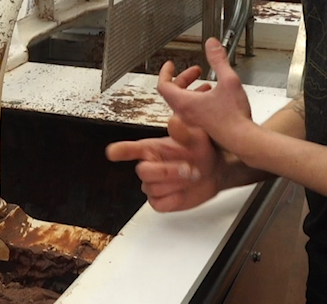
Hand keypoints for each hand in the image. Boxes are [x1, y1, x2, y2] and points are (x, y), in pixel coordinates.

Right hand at [105, 115, 223, 211]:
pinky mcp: (160, 201)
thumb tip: (174, 121)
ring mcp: (153, 185)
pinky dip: (173, 200)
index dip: (120, 151)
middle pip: (143, 172)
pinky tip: (183, 192)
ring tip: (192, 176)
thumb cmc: (201, 150)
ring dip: (176, 184)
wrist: (215, 171)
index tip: (111, 152)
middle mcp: (149, 165)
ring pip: (154, 189)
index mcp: (151, 148)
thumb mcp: (197, 137)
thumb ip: (184, 131)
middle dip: (167, 171)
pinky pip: (159, 204)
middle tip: (189, 168)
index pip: (130, 149)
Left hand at [156, 38, 252, 151]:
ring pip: (184, 103)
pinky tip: (215, 98)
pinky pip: (193, 112)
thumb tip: (212, 45)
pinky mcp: (202, 128)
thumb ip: (218, 61)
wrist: (243, 140)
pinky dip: (199, 100)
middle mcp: (185, 114)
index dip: (166, 72)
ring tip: (207, 83)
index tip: (170, 65)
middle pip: (174, 93)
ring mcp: (193, 123)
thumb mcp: (228, 81)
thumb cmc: (234, 117)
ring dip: (192, 90)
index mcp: (185, 103)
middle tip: (195, 71)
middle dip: (184, 78)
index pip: (164, 85)